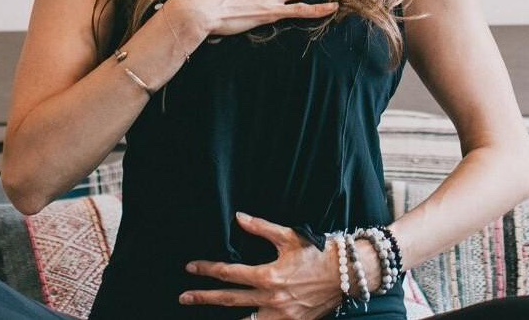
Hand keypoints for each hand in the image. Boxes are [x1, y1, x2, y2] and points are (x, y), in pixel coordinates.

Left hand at [180, 212, 343, 319]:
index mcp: (268, 275)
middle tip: (183, 296)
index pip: (229, 273)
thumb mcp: (288, 236)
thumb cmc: (317, 252)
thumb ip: (261, 227)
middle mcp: (271, 299)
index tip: (191, 268)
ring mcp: (281, 316)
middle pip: (229, 300)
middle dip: (204, 298)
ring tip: (204, 318)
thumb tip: (238, 218)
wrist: (345, 274)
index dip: (207, 270)